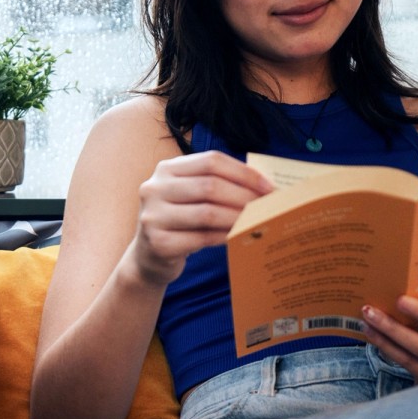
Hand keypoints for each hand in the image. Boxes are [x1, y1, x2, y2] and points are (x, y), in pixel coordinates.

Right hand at [128, 150, 272, 286]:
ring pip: (207, 212)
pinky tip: (238, 237)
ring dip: (238, 217)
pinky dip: (225, 236)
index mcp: (166, 169)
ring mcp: (153, 216)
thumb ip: (215, 185)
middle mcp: (154, 188)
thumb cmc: (179, 223)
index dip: (243, 172)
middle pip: (210, 185)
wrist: (149, 258)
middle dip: (245, 196)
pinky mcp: (158, 242)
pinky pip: (202, 237)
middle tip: (268, 206)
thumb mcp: (189, 197)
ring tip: (257, 221)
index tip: (268, 186)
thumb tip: (262, 186)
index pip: (211, 161)